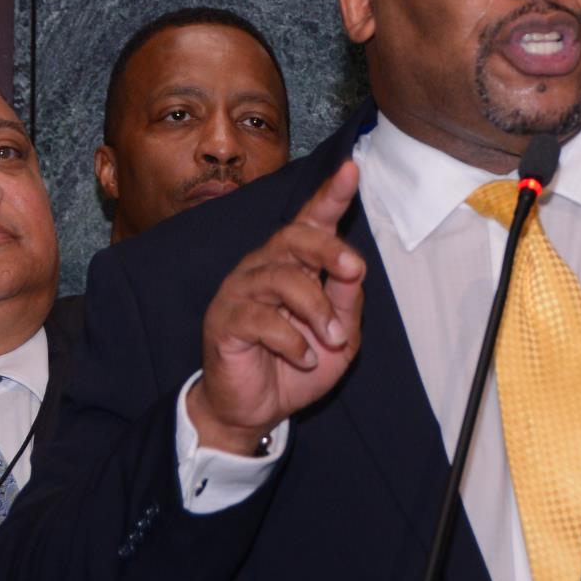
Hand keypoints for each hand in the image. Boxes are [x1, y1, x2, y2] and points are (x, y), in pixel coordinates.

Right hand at [190, 159, 365, 454]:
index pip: (312, 222)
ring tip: (331, 340)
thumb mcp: (339, 337)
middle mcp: (264, 268)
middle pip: (294, 237)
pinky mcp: (225, 320)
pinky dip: (291, 340)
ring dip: (316, 310)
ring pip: (281, 277)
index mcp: (295, 266)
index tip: (352, 170)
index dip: (331, 195)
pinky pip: (261, 318)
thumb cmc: (299, 365)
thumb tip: (356, 266)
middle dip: (330, 249)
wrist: (257, 410)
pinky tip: (301, 358)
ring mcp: (240, 291)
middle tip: (355, 270)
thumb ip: (346, 300)